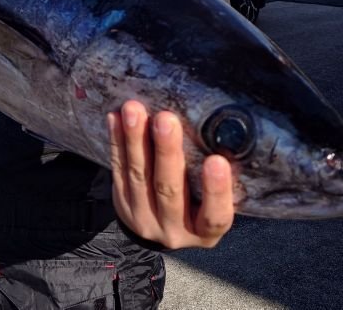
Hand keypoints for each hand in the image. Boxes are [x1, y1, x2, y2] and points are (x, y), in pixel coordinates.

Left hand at [107, 100, 233, 248]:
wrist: (163, 228)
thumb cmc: (200, 207)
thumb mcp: (215, 203)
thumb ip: (219, 179)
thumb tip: (227, 131)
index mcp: (205, 231)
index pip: (215, 215)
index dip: (216, 190)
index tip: (216, 160)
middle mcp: (174, 228)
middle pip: (169, 190)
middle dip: (167, 152)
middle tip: (166, 119)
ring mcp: (143, 217)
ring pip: (139, 176)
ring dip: (136, 140)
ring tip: (134, 111)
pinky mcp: (122, 202)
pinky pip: (118, 170)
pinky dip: (116, 142)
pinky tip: (115, 118)